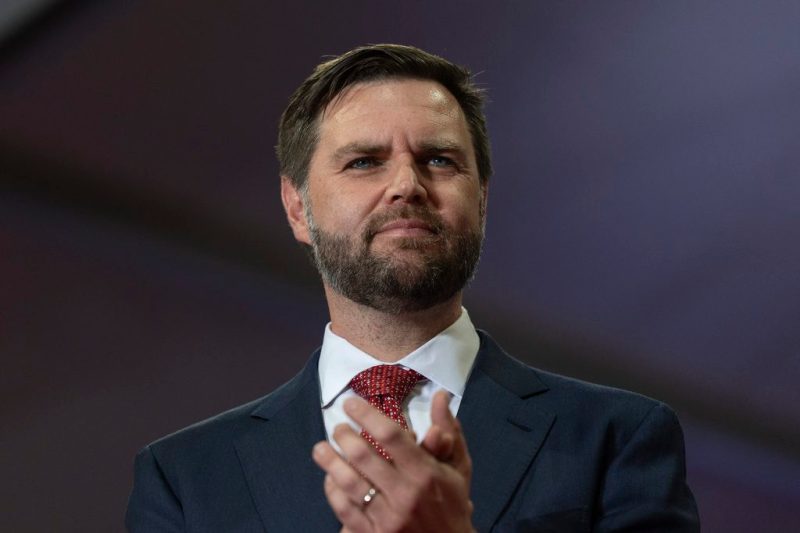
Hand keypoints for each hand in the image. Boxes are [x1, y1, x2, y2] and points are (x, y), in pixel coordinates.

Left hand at [312, 391, 473, 532]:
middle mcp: (405, 494)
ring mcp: (387, 518)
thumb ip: (448, 431)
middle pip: (363, 456)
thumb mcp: (458, 468)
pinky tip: (330, 479)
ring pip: (348, 483)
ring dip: (330, 461)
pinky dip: (333, 491)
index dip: (367, 414)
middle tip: (338, 427)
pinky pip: (345, 510)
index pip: (390, 435)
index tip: (350, 403)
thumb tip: (439, 395)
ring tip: (321, 448)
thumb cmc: (453, 505)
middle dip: (344, 436)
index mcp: (425, 473)